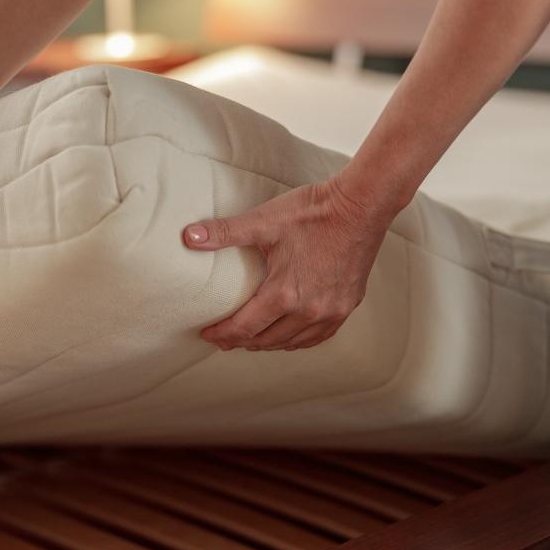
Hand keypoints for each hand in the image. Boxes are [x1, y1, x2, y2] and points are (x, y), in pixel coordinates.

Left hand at [181, 178, 388, 350]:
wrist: (361, 206)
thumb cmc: (314, 212)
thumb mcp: (264, 221)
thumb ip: (225, 232)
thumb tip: (188, 237)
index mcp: (285, 295)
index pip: (244, 328)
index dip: (222, 334)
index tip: (207, 335)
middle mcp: (309, 311)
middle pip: (266, 340)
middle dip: (241, 341)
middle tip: (224, 338)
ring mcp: (331, 312)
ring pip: (291, 342)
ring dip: (268, 343)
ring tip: (251, 338)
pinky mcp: (347, 306)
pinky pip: (318, 337)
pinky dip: (297, 340)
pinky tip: (288, 335)